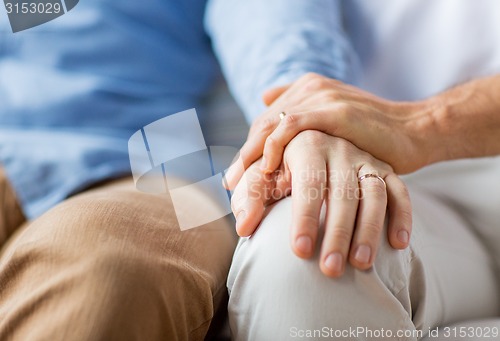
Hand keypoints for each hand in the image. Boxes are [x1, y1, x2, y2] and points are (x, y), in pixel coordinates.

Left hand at [224, 73, 436, 189]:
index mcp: (306, 91)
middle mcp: (309, 89)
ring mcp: (322, 97)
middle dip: (245, 159)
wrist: (413, 131)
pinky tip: (269, 170)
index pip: (265, 124)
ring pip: (271, 127)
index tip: (235, 179)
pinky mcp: (335, 110)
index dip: (248, 151)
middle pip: (263, 126)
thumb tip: (265, 99)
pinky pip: (293, 126)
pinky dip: (276, 146)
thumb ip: (304, 116)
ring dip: (253, 158)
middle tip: (231, 187)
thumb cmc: (372, 136)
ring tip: (241, 186)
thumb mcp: (334, 125)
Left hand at [230, 130, 411, 276]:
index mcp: (307, 145)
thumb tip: (244, 227)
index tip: (299, 252)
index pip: (309, 183)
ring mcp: (366, 159)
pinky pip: (400, 191)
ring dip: (370, 229)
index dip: (305, 217)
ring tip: (361, 265)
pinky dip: (402, 215)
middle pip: (343, 192)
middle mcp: (340, 149)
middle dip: (337, 232)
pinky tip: (399, 244)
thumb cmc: (280, 166)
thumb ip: (252, 196)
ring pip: (374, 193)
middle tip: (330, 270)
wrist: (311, 143)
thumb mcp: (262, 175)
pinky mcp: (385, 169)